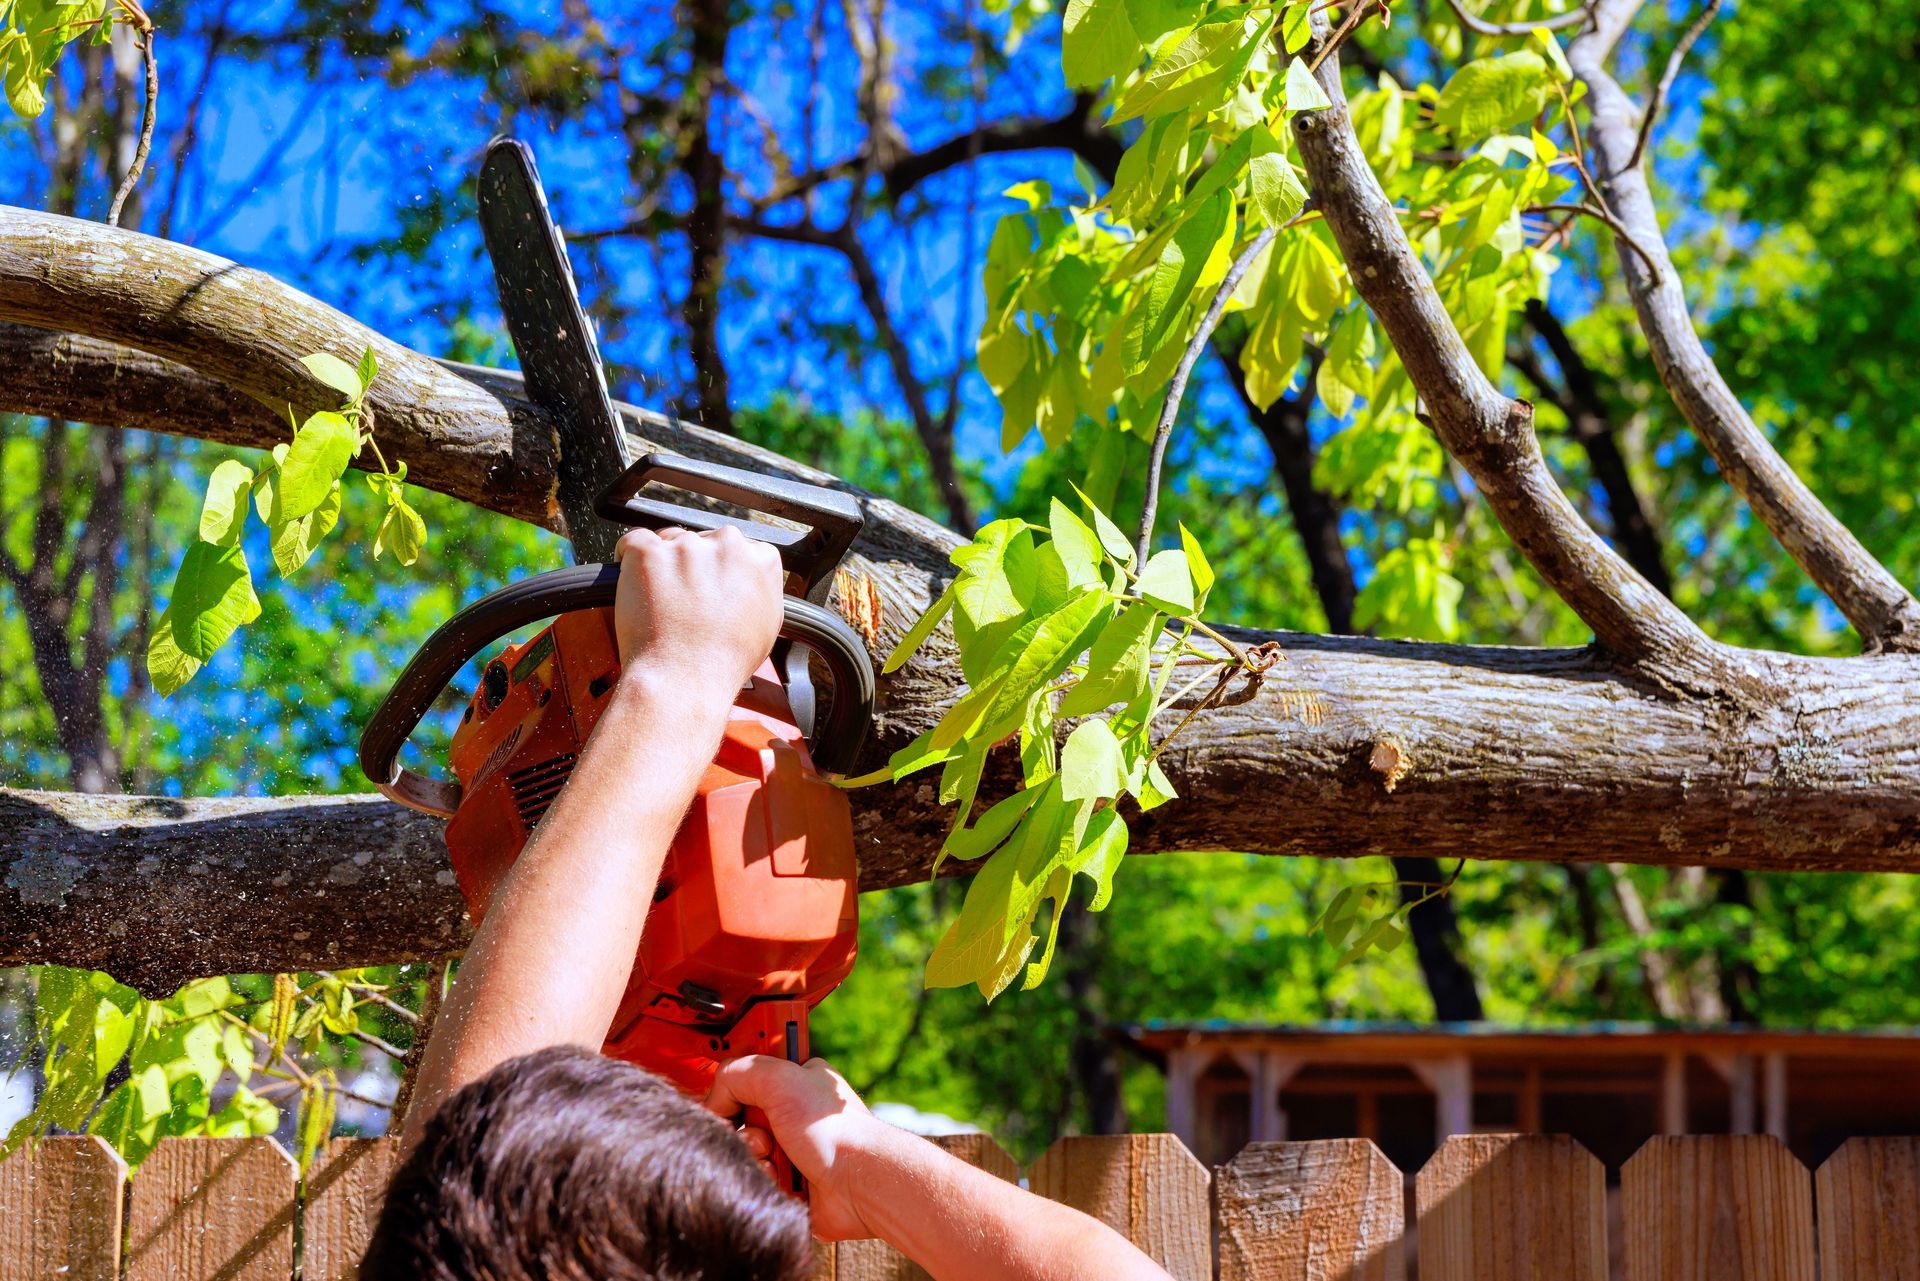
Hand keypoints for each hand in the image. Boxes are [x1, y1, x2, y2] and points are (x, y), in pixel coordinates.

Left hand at [611, 526, 783, 688]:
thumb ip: (762, 588)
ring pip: (670, 541)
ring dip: (663, 564)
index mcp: (760, 559)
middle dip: (693, 564)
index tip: (711, 587)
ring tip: (660, 601)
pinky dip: (630, 558)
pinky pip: (634, 541)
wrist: (686, 678)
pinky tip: (635, 580)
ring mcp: (686, 546)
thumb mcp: (769, 624)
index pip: (739, 548)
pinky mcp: (648, 552)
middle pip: (703, 542)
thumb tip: (752, 580)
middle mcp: (726, 544)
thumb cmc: (725, 661)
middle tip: (685, 598)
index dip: (720, 569)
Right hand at [706, 1056, 891, 1240]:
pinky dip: (764, 1179)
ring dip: (754, 1157)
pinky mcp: (787, 1181)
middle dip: (746, 1129)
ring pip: (745, 1152)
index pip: (748, 1078)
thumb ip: (738, 1073)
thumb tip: (715, 1098)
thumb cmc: (834, 1132)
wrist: (857, 1185)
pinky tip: (783, 1179)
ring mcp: (791, 1149)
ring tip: (777, 1157)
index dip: (736, 1090)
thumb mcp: (780, 1078)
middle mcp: (793, 1113)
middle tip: (765, 1132)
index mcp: (796, 1081)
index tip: (732, 1099)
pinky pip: (755, 1178)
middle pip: (741, 1118)